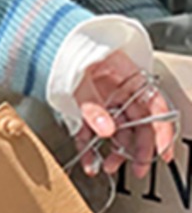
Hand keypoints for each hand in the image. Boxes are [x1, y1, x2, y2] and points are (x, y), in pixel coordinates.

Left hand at [70, 50, 178, 183]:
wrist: (49, 45)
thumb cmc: (71, 51)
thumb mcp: (83, 77)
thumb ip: (93, 105)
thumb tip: (105, 129)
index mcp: (130, 78)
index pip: (156, 107)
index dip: (162, 130)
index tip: (163, 151)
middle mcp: (121, 92)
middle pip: (139, 124)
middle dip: (139, 149)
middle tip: (138, 167)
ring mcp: (105, 101)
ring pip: (117, 132)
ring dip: (115, 151)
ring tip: (109, 166)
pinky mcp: (87, 110)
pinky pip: (93, 132)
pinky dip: (91, 148)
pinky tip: (90, 161)